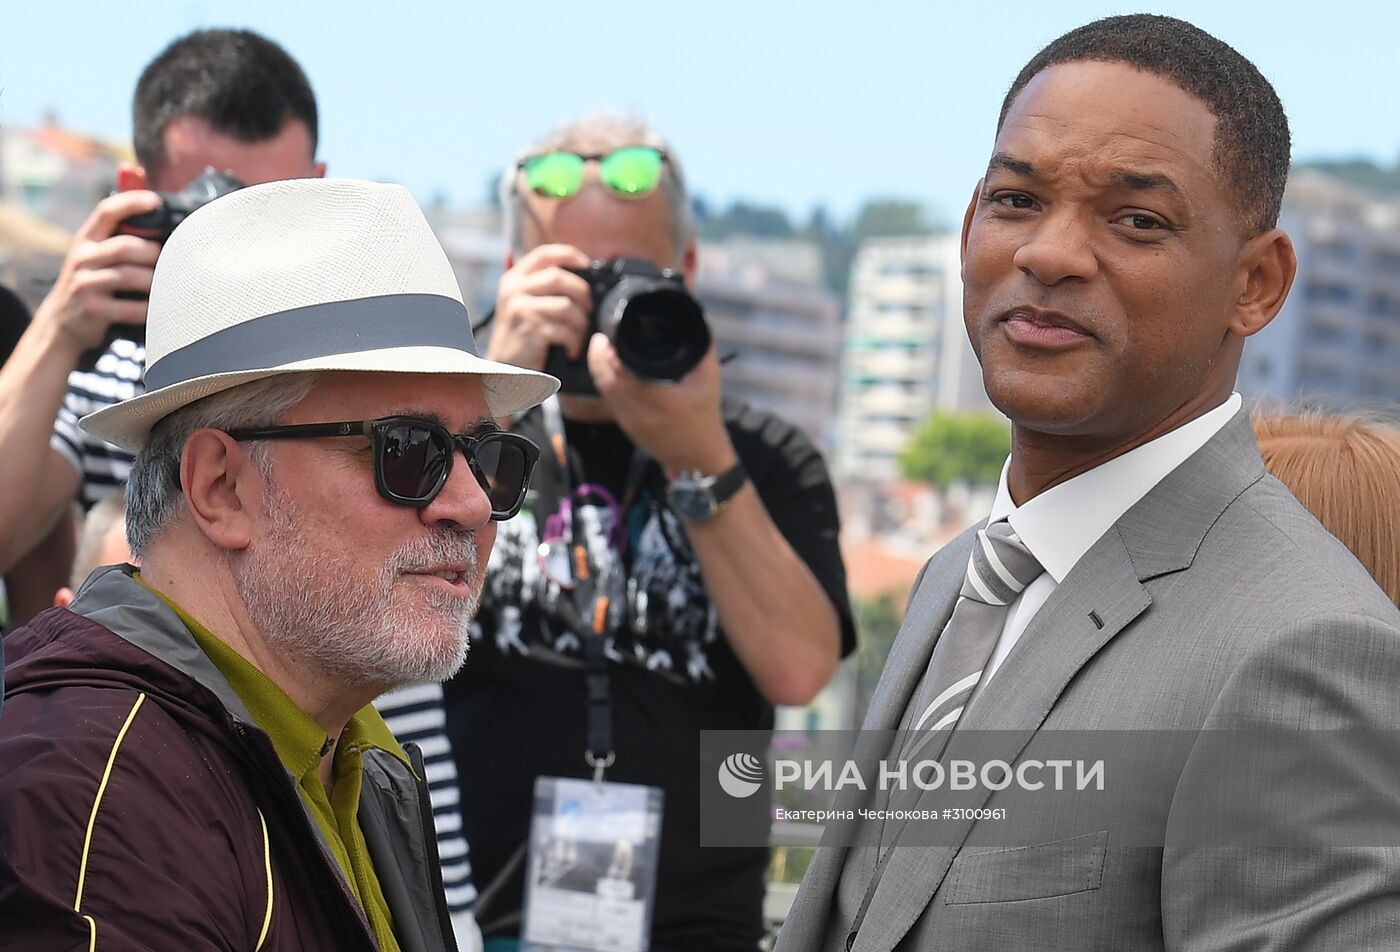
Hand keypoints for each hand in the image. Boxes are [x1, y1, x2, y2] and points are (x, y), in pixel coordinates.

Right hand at [31, 190, 162, 356]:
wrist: (62, 323)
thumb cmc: (91, 283)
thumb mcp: (96, 254)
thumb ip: (119, 230)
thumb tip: (142, 186)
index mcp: (86, 240)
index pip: (107, 212)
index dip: (131, 202)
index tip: (155, 201)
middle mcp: (82, 258)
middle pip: (126, 247)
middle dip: (153, 254)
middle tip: (168, 262)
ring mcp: (85, 284)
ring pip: (130, 276)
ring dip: (154, 281)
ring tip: (165, 285)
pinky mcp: (92, 310)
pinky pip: (131, 308)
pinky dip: (149, 309)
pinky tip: (156, 309)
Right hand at [485, 244, 593, 370]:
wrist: (503, 368)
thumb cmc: (521, 335)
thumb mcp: (523, 303)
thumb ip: (542, 285)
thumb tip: (580, 271)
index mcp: (514, 278)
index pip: (544, 254)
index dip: (569, 254)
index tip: (587, 263)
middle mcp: (514, 290)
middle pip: (558, 277)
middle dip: (581, 292)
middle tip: (588, 309)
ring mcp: (520, 309)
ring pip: (566, 305)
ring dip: (581, 322)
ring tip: (580, 335)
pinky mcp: (530, 330)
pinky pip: (564, 330)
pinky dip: (574, 341)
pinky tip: (572, 350)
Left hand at [586, 334, 736, 473]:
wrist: (698, 457)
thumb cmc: (705, 415)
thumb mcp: (709, 377)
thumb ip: (702, 346)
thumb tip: (694, 317)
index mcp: (658, 396)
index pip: (620, 370)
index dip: (605, 352)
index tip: (605, 334)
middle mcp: (638, 409)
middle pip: (604, 379)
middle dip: (597, 357)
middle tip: (600, 339)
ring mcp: (628, 420)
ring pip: (602, 390)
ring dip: (599, 369)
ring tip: (603, 351)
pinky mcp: (625, 426)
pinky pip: (608, 399)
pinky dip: (605, 382)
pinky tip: (611, 370)